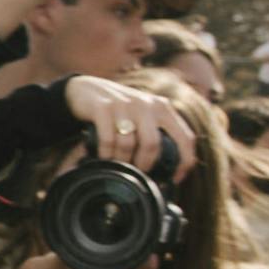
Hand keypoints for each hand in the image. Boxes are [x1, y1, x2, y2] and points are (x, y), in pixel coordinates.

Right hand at [64, 74, 196, 180]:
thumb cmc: (118, 110)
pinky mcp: (102, 107)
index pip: (186, 138)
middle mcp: (146, 104)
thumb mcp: (143, 114)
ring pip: (128, 144)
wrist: (83, 88)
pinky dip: (106, 153)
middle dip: (145, 165)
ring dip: (122, 161)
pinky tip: (103, 158)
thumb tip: (168, 170)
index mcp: (163, 108)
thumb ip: (156, 132)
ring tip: (117, 166)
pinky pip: (108, 139)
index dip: (184, 163)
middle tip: (137, 174)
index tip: (174, 179)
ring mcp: (124, 105)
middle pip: (153, 144)